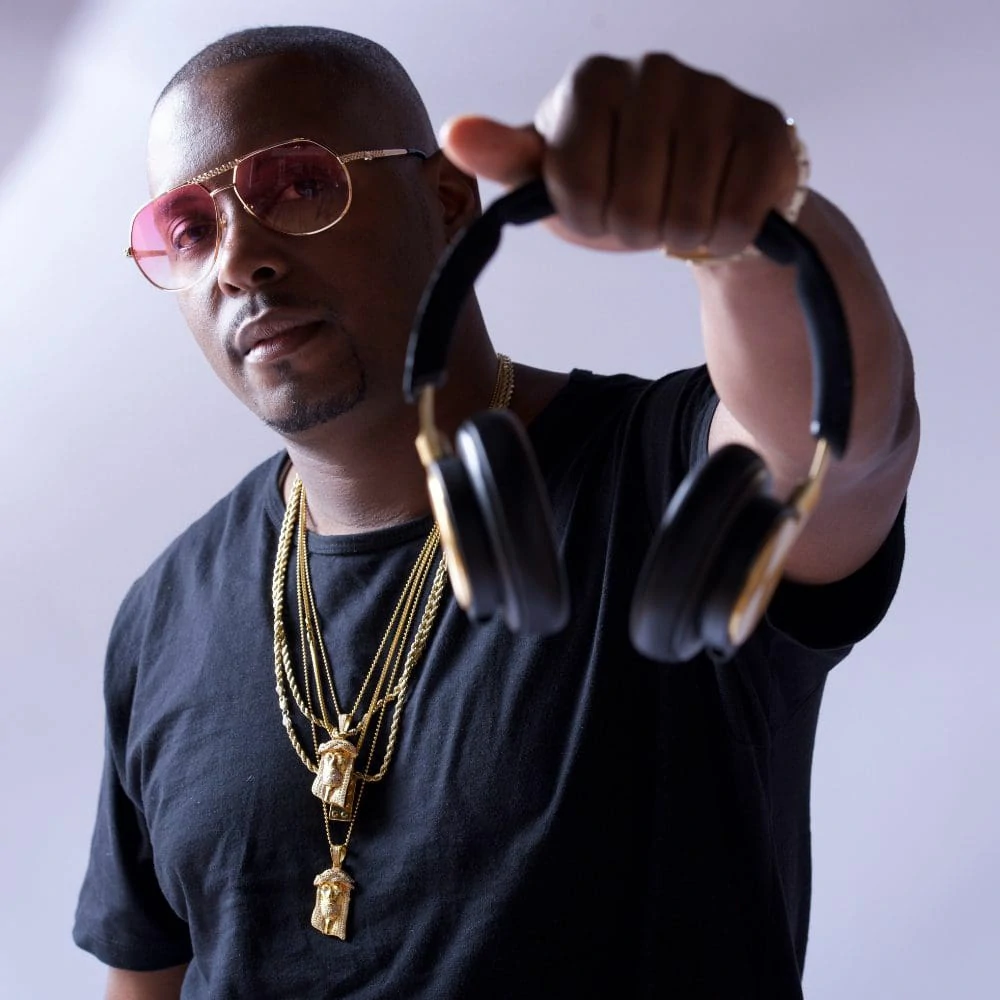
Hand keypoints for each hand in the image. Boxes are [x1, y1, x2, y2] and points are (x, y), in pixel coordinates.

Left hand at [440, 53, 799, 257]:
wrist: (700, 187)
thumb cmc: (613, 180)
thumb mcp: (550, 176)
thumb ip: (505, 159)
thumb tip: (454, 135)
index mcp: (591, 79)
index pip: (575, 189)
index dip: (587, 217)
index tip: (596, 201)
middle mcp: (655, 69)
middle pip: (631, 210)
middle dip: (633, 231)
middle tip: (642, 209)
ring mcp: (716, 92)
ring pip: (685, 219)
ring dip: (678, 236)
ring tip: (679, 207)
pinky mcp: (768, 126)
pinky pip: (735, 219)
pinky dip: (723, 237)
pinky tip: (718, 209)